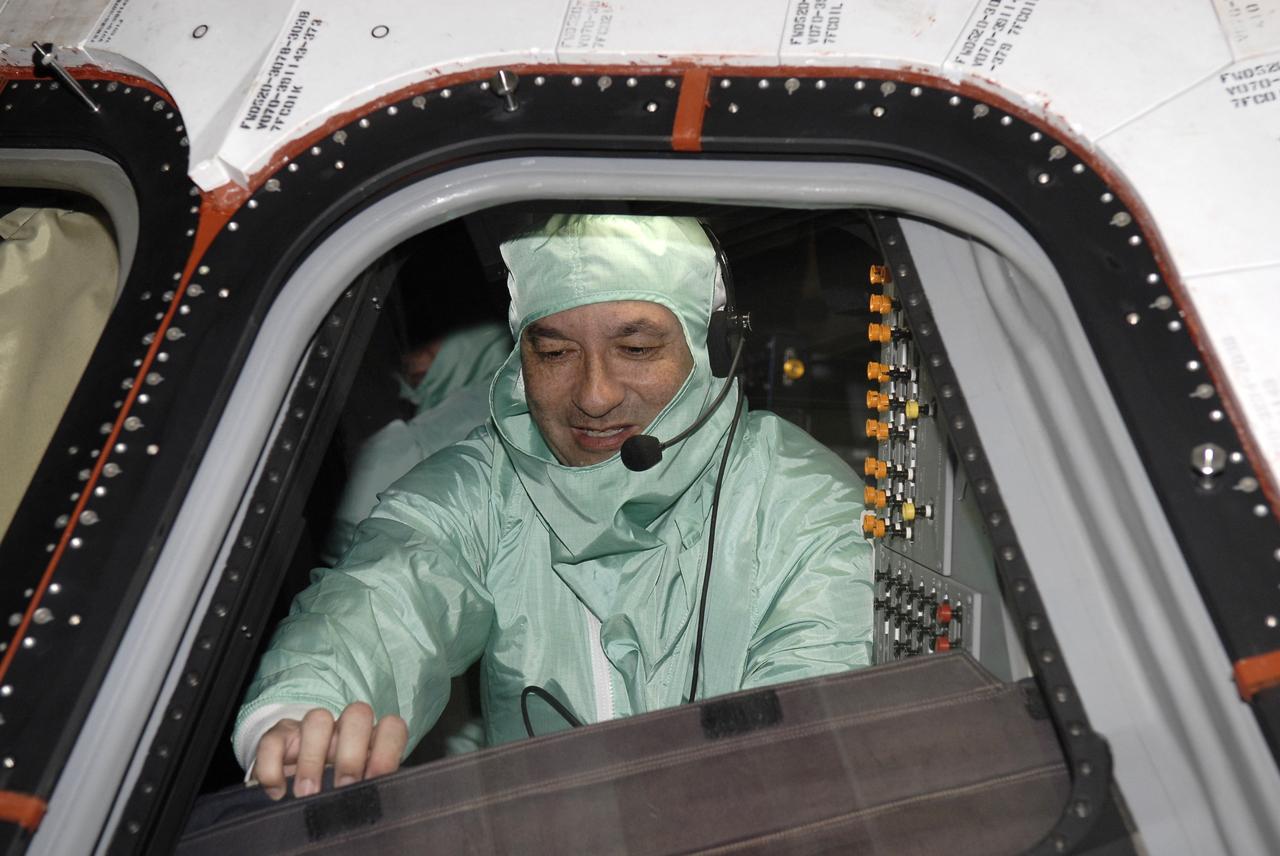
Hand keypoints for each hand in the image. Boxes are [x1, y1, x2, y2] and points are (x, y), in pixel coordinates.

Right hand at [254, 701, 407, 799]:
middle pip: (357, 714)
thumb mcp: (356, 786)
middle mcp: (343, 728)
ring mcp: (310, 729)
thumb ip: (369, 789)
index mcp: (371, 739)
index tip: (375, 781)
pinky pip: (273, 740)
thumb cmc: (336, 784)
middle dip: (351, 754)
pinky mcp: (278, 737)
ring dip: (313, 760)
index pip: (391, 726)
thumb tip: (375, 803)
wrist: (295, 777)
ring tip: (308, 794)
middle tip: (344, 787)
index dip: (387, 751)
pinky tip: (278, 793)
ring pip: (317, 719)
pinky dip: (273, 768)